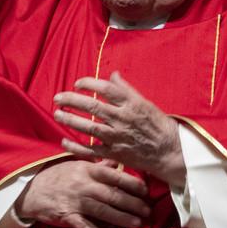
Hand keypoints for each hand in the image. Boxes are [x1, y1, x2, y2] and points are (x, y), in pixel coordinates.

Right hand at [15, 159, 150, 227]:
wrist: (32, 191)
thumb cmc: (57, 176)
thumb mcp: (76, 165)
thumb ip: (98, 165)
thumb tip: (117, 163)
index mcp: (86, 169)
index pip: (114, 176)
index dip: (132, 183)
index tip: (145, 190)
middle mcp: (83, 185)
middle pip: (112, 195)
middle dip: (132, 203)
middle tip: (147, 210)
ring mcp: (76, 202)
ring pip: (103, 211)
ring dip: (122, 218)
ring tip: (137, 223)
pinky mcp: (69, 217)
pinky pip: (87, 227)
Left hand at [53, 72, 185, 188]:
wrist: (169, 151)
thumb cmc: (157, 124)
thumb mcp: (144, 102)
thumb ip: (126, 89)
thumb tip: (113, 74)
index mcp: (131, 103)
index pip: (106, 89)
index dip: (89, 84)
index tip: (77, 83)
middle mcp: (123, 119)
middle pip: (93, 107)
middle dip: (72, 101)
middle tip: (57, 97)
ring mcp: (118, 137)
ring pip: (90, 128)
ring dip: (71, 120)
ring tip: (57, 114)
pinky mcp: (115, 153)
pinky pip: (92, 150)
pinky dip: (77, 146)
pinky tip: (64, 141)